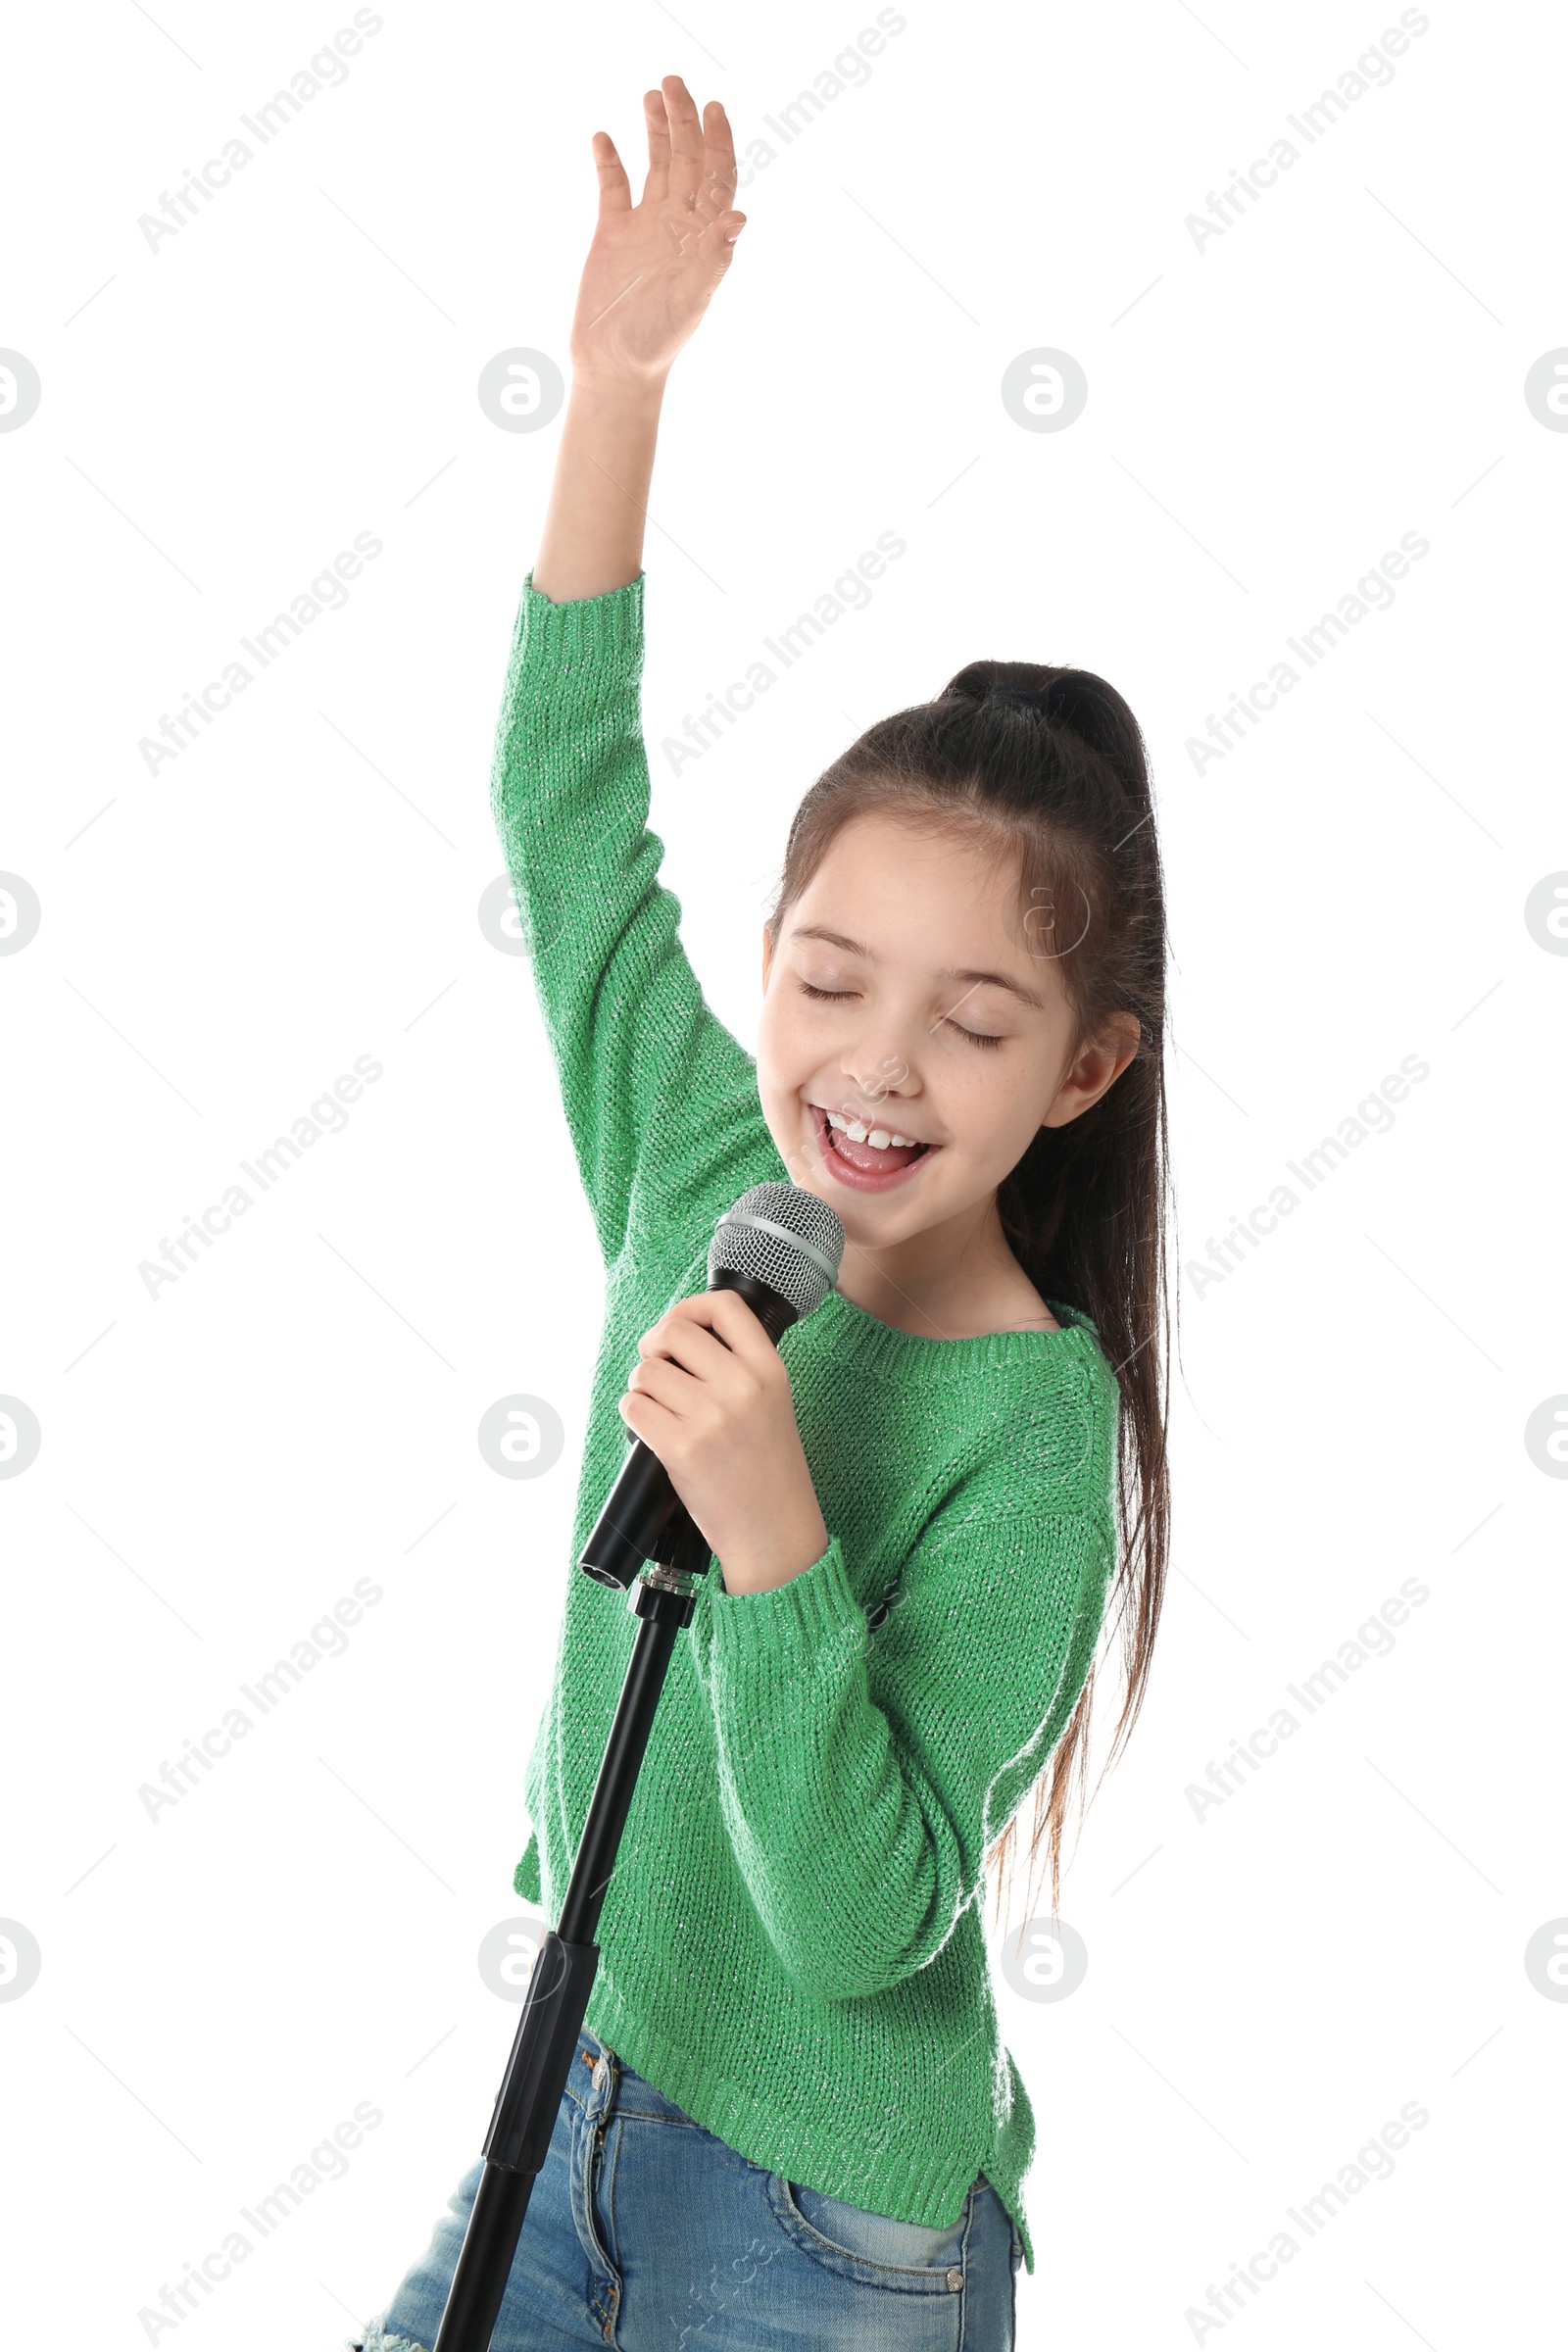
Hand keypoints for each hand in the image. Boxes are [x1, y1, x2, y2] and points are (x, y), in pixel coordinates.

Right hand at [570, 75, 745, 386]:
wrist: (615, 366)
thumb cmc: (658, 340)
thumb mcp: (691, 300)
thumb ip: (714, 259)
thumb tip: (738, 218)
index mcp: (702, 237)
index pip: (717, 178)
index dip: (718, 142)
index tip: (713, 108)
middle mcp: (678, 225)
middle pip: (687, 161)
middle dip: (684, 121)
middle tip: (674, 83)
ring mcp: (645, 226)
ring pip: (655, 166)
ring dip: (655, 130)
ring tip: (651, 95)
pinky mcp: (612, 234)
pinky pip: (614, 187)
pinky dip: (610, 161)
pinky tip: (605, 137)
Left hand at [618, 1291, 828, 1593]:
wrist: (774, 1529)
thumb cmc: (768, 1468)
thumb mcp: (772, 1402)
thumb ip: (737, 1366)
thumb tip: (676, 1334)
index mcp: (769, 1369)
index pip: (724, 1306)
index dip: (690, 1307)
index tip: (678, 1325)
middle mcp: (742, 1386)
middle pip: (673, 1332)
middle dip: (654, 1348)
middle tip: (658, 1369)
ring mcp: (711, 1416)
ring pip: (646, 1371)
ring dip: (642, 1387)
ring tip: (660, 1409)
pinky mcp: (681, 1447)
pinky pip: (633, 1406)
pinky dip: (633, 1414)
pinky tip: (651, 1429)